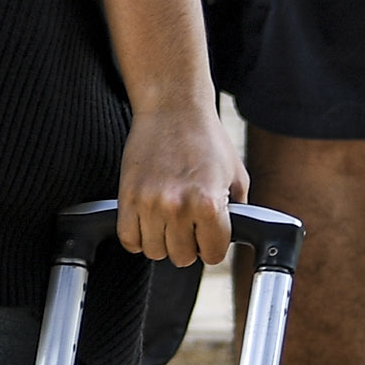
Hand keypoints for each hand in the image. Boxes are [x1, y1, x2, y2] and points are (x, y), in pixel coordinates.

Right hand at [114, 101, 244, 268]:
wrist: (173, 107)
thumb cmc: (207, 139)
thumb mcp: (236, 176)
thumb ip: (236, 212)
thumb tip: (230, 238)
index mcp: (209, 203)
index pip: (213, 254)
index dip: (213, 245)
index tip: (209, 235)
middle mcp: (178, 206)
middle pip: (182, 257)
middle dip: (188, 244)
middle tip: (188, 225)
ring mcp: (149, 202)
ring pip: (154, 251)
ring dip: (162, 241)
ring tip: (167, 222)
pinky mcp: (127, 195)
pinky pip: (128, 238)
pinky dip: (137, 237)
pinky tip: (147, 223)